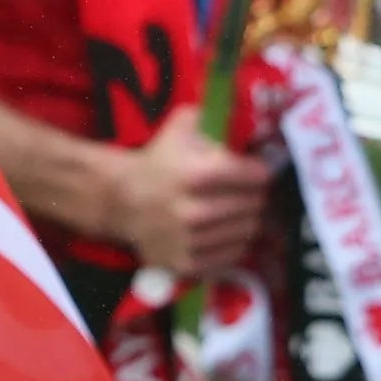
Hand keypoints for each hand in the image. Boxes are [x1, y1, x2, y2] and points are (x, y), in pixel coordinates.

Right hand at [112, 105, 272, 276]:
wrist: (121, 200)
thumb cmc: (157, 160)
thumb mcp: (181, 126)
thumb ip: (214, 116)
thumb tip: (246, 117)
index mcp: (196, 175)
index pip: (254, 176)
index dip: (259, 172)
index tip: (257, 172)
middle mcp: (194, 211)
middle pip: (253, 206)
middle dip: (255, 196)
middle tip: (249, 193)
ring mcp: (190, 242)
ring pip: (246, 232)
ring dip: (247, 220)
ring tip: (238, 212)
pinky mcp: (186, 264)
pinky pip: (231, 257)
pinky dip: (234, 244)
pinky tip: (226, 232)